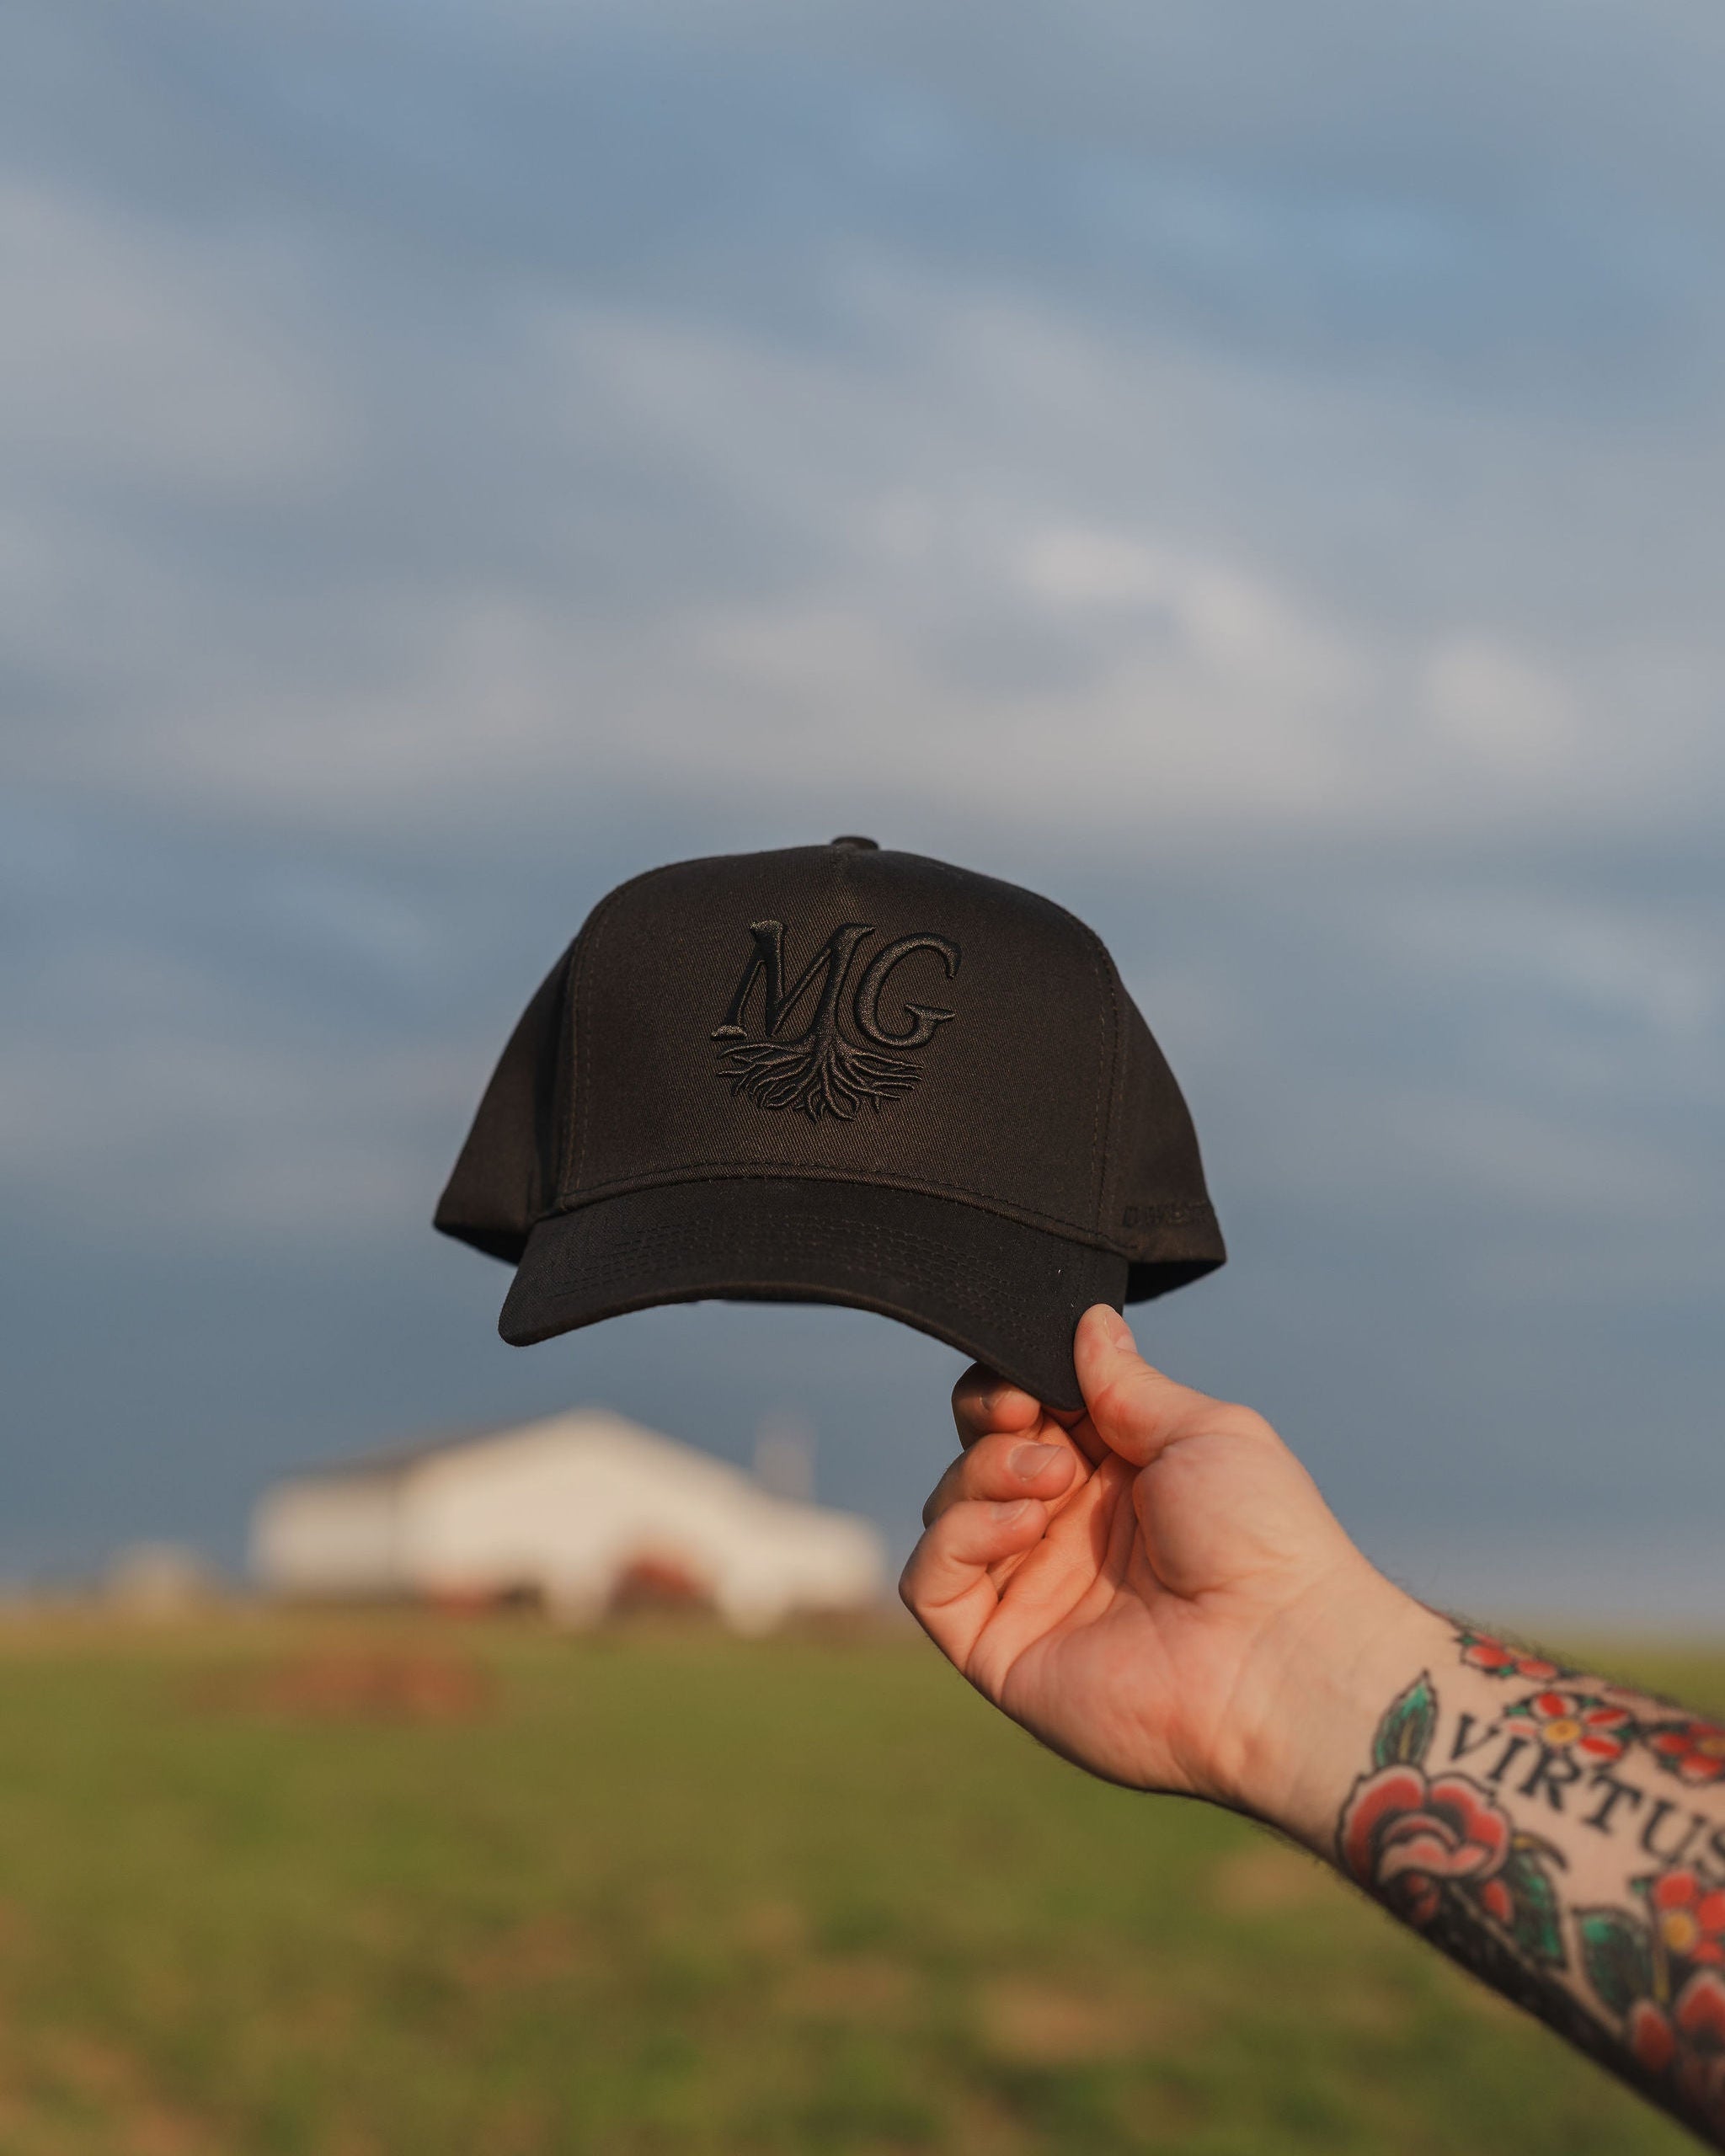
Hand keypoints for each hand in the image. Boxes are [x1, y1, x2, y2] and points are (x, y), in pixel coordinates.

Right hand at [900, 1306, 1421, 1837]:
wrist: (1280, 1658)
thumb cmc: (1264, 1538)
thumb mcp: (1201, 1431)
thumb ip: (1126, 1383)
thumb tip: (1088, 1318)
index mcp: (1117, 1477)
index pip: (1029, 1413)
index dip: (1016, 1384)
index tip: (1034, 1383)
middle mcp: (1068, 1532)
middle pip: (979, 1450)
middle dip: (991, 1416)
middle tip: (1030, 1420)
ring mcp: (1032, 1593)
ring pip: (948, 1507)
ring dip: (983, 1471)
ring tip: (1051, 1483)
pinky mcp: (1001, 1651)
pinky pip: (929, 1583)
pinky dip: (955, 1537)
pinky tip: (1022, 1527)